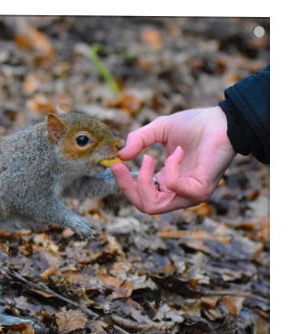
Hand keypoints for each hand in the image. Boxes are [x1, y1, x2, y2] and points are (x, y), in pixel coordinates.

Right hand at [111, 107, 235, 213]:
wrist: (223, 120)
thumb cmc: (195, 125)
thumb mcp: (158, 130)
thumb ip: (139, 140)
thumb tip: (120, 155)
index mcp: (168, 183)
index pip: (141, 197)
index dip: (125, 184)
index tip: (115, 165)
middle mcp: (179, 193)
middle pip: (144, 207)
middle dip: (128, 187)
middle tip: (120, 165)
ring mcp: (190, 195)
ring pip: (154, 205)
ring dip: (146, 179)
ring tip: (149, 157)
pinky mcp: (200, 191)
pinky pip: (173, 187)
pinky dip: (170, 167)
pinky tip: (179, 151)